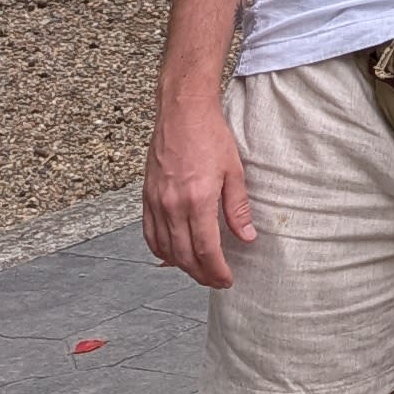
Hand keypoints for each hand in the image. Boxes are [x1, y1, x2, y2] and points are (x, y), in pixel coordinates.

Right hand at [144, 92, 253, 288]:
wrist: (182, 112)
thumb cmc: (210, 135)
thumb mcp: (234, 171)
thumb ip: (238, 208)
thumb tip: (247, 237)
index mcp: (198, 200)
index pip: (206, 250)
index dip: (217, 271)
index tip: (227, 280)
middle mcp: (173, 205)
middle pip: (184, 256)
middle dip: (201, 274)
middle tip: (215, 281)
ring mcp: (156, 202)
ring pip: (165, 249)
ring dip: (181, 266)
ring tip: (198, 271)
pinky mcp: (146, 197)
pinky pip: (149, 234)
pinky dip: (160, 250)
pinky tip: (171, 255)